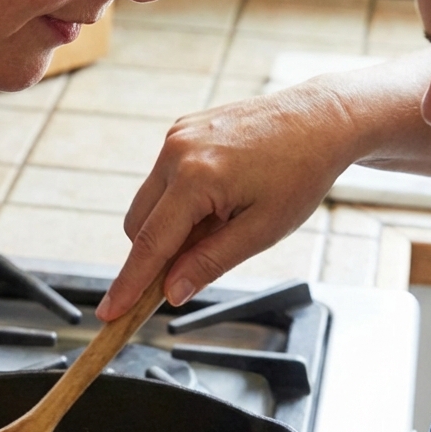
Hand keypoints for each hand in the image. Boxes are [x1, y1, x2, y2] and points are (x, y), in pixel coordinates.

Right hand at [97, 81, 356, 319]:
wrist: (321, 118)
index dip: (128, 285)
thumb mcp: (262, 230)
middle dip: (158, 252)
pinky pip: (165, 178)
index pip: (149, 245)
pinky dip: (181, 199)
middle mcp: (176, 152)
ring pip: (150, 202)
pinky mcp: (182, 129)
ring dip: (173, 224)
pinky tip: (222, 195)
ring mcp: (176, 136)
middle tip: (204, 258)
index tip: (109, 313)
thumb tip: (171, 292)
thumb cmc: (300, 172)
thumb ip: (210, 262)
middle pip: (138, 224)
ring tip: (225, 218)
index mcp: (196, 178)